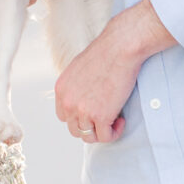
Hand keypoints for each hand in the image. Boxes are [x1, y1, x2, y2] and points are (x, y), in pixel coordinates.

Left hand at [54, 0, 174, 142]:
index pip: (63, 116)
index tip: (93, 113)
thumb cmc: (106, 52)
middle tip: (105, 117)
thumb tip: (85, 98)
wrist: (120, 47)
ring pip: (89, 136)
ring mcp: (83, 110)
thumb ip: (77, 85)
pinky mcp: (100, 116)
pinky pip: (105, 137)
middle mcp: (68, 101)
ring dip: (102, 131)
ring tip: (114, 119)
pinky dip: (114, 133)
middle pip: (74, 129)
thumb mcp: (79, 68)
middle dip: (90, 126)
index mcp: (61, 89)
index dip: (79, 118)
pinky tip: (121, 120)